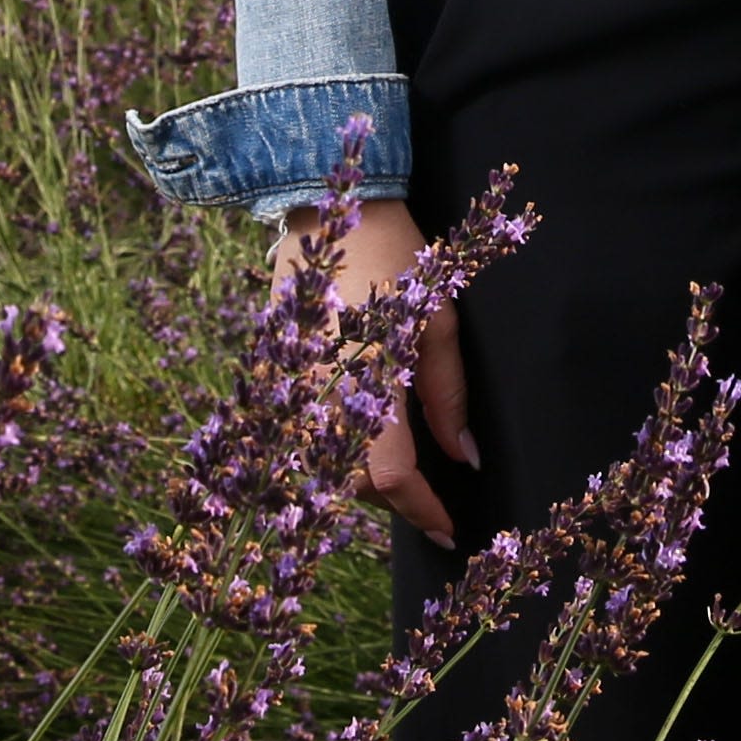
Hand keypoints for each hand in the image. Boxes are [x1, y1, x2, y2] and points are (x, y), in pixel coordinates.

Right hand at [290, 194, 476, 542]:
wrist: (331, 209)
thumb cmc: (401, 260)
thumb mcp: (441, 321)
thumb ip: (448, 397)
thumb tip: (465, 459)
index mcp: (367, 381)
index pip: (393, 477)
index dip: (423, 511)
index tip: (449, 531)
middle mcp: (321, 396)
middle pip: (354, 483)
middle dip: (394, 500)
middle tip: (431, 500)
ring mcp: (291, 389)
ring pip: (323, 469)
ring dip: (361, 481)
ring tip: (400, 476)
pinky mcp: (276, 379)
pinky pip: (301, 440)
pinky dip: (331, 456)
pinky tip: (358, 445)